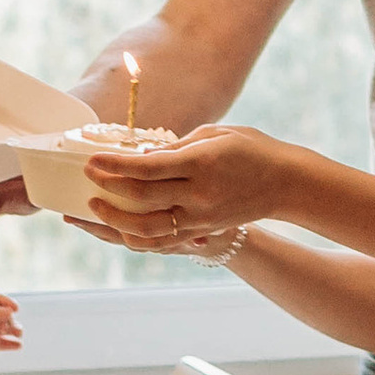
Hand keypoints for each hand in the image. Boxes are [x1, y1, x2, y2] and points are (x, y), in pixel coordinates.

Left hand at [0, 292, 21, 362]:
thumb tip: (11, 312)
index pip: (0, 300)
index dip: (9, 303)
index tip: (15, 309)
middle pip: (6, 315)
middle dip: (10, 320)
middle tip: (5, 327)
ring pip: (9, 329)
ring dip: (15, 330)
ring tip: (18, 334)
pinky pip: (5, 344)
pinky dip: (12, 344)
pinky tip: (18, 345)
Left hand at [79, 126, 293, 251]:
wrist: (286, 182)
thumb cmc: (250, 149)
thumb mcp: (214, 134)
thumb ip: (175, 145)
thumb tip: (140, 155)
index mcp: (201, 162)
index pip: (148, 167)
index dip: (115, 165)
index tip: (92, 162)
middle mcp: (199, 193)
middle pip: (141, 198)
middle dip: (108, 188)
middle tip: (88, 178)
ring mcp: (201, 216)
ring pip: (147, 228)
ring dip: (115, 220)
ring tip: (94, 208)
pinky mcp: (203, 230)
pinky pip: (162, 241)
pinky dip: (136, 237)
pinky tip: (118, 229)